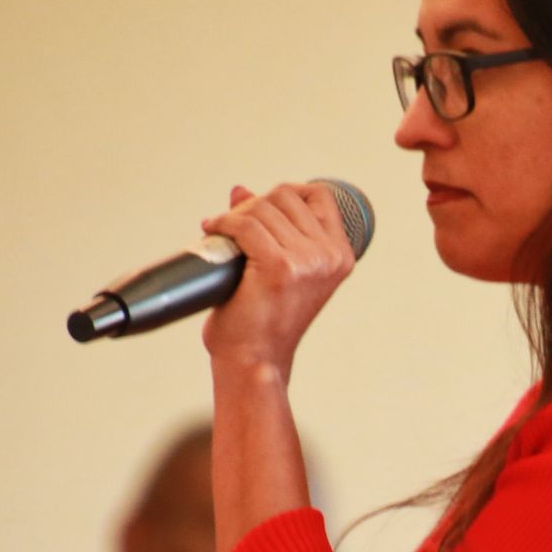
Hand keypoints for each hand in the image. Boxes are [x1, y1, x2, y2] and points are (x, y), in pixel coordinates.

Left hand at [199, 182, 357, 379]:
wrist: (254, 360)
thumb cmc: (264, 321)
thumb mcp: (279, 268)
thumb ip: (270, 228)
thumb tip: (241, 190)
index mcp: (340, 255)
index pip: (318, 195)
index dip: (286, 193)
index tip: (262, 209)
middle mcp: (329, 257)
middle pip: (285, 197)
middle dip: (254, 205)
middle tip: (233, 226)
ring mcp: (307, 261)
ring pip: (262, 209)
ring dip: (234, 216)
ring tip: (220, 232)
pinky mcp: (279, 267)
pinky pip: (244, 225)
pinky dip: (222, 224)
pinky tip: (212, 231)